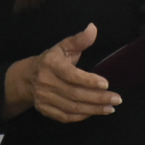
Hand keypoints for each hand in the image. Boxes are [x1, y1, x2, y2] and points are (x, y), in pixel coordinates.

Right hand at [4, 24, 119, 122]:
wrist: (28, 77)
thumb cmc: (52, 60)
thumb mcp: (64, 46)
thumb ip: (80, 39)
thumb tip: (93, 28)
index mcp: (51, 64)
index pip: (71, 75)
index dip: (88, 81)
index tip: (106, 84)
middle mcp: (45, 82)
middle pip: (74, 94)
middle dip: (98, 98)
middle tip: (116, 99)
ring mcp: (44, 98)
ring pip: (72, 107)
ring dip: (93, 109)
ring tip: (110, 108)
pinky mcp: (45, 110)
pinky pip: (65, 116)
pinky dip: (81, 116)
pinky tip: (95, 112)